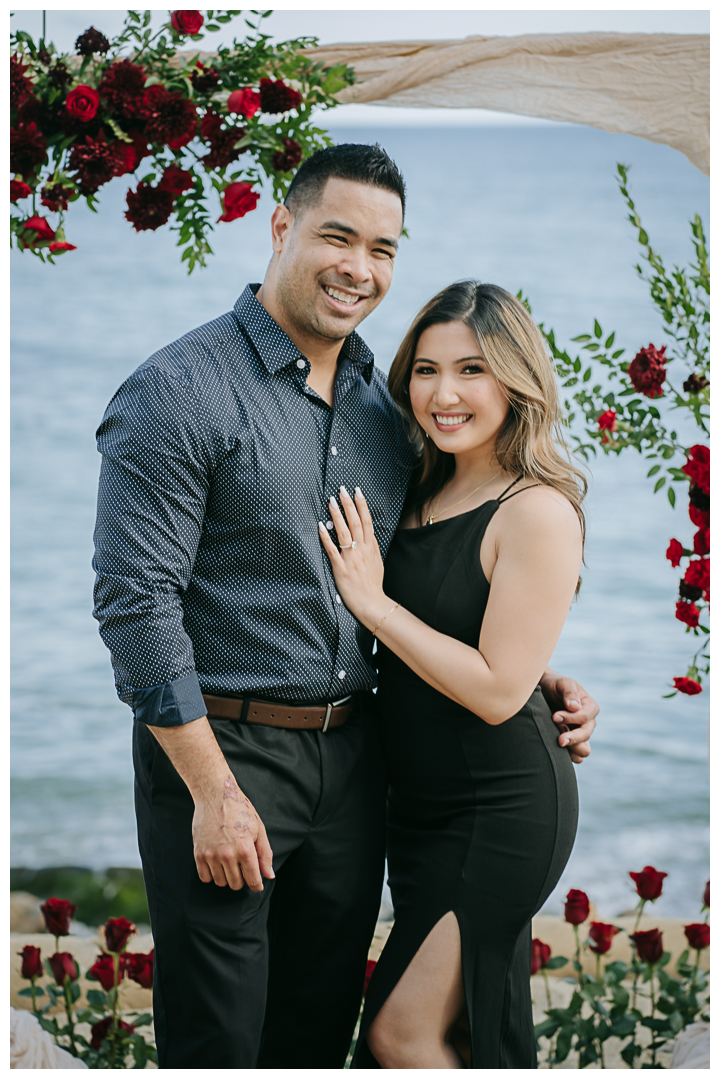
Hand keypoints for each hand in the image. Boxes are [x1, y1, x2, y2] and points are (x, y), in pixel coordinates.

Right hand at [192, 777, 273, 890]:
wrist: (215, 794)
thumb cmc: (240, 809)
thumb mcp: (259, 828)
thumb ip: (265, 854)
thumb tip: (269, 875)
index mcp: (246, 849)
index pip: (253, 880)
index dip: (257, 885)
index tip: (257, 884)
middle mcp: (228, 855)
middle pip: (236, 884)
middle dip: (242, 879)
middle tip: (242, 867)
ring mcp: (211, 855)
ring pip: (220, 883)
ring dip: (227, 877)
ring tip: (230, 863)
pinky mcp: (198, 853)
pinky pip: (205, 877)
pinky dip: (212, 875)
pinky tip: (217, 864)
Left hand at [319, 485, 387, 628]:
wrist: (371, 603)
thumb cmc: (373, 584)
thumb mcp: (377, 562)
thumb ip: (371, 547)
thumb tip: (368, 534)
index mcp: (371, 547)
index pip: (367, 521)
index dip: (362, 505)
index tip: (357, 491)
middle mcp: (362, 550)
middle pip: (355, 522)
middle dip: (348, 504)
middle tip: (342, 489)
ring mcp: (351, 558)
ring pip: (344, 532)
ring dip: (337, 515)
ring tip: (331, 501)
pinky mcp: (340, 568)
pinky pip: (332, 550)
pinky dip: (326, 538)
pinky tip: (321, 526)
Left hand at [539, 671, 598, 764]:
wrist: (544, 693)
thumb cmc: (555, 685)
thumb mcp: (562, 683)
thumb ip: (569, 692)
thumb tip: (574, 707)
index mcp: (590, 707)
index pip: (585, 718)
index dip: (570, 718)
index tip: (555, 716)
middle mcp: (588, 723)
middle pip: (586, 736)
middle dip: (572, 738)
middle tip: (558, 739)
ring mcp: (580, 734)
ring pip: (583, 750)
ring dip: (570, 748)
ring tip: (556, 740)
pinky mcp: (572, 743)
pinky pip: (575, 756)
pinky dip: (567, 755)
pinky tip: (555, 748)